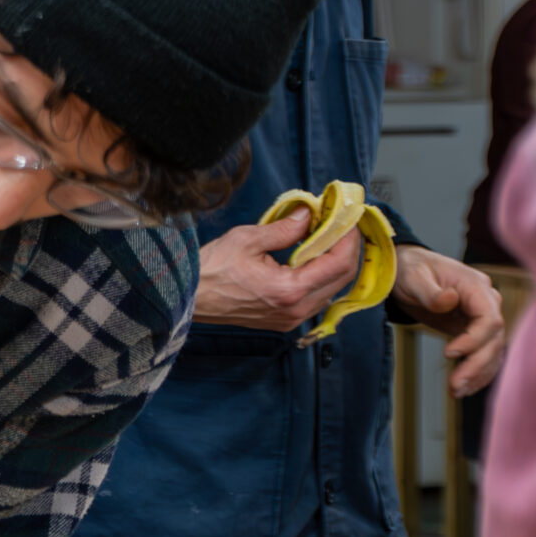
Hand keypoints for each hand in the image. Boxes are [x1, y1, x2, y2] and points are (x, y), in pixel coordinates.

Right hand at [191, 209, 363, 332]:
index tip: (347, 218)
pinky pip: (316, 299)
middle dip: (346, 249)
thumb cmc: (210, 270)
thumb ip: (284, 228)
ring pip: (332, 290)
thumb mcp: (247, 239)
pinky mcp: (284, 321)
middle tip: (340, 226)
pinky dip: (321, 278)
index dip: (348, 238)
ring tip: (325, 240)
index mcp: (290, 290)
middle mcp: (296, 310)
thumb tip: (308, 215)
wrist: (187, 298)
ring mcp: (291, 319)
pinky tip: (310, 260)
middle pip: (342, 279)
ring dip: (335, 264)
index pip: (339, 264)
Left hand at [391, 246, 505, 397]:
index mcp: (476, 287)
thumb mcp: (414, 277)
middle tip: (455, 385)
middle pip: (494, 339)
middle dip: (476, 365)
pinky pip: (483, 354)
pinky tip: (463, 388)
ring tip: (456, 392)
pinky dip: (476, 372)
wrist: (407, 270)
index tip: (449, 353)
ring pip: (492, 351)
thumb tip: (450, 300)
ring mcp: (483, 318)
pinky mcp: (473, 330)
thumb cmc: (410, 269)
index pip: (490, 319)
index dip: (475, 339)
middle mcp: (487, 303)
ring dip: (477, 374)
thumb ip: (431, 291)